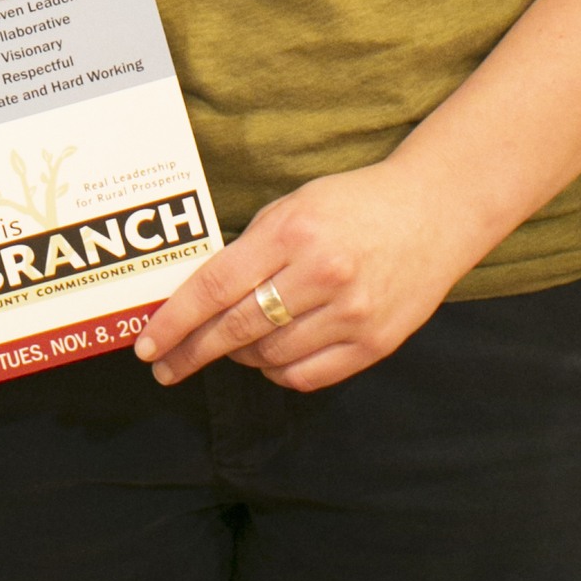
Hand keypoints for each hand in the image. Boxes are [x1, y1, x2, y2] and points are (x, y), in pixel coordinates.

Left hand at [133, 159, 479, 392]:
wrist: (432, 213)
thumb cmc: (352, 204)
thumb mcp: (292, 207)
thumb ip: (250, 248)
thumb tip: (201, 298)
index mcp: (293, 233)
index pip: (216, 286)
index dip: (176, 320)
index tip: (148, 344)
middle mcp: (322, 276)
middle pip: (237, 329)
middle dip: (193, 352)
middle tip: (165, 366)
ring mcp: (352, 314)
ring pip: (269, 357)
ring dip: (238, 357)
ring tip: (228, 346)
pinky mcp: (375, 344)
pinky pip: (307, 376)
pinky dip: (277, 371)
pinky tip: (267, 357)